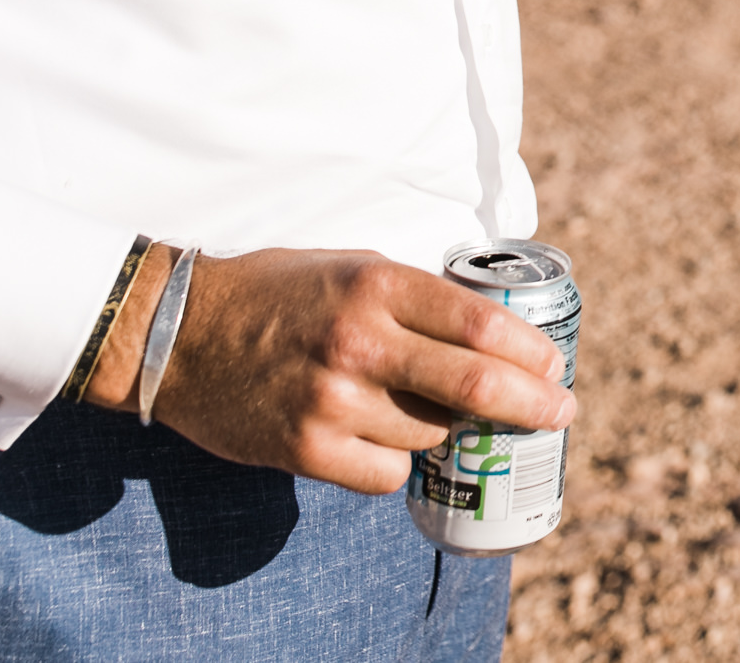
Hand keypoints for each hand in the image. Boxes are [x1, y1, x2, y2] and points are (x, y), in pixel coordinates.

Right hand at [86, 246, 573, 493]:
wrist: (179, 333)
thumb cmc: (281, 294)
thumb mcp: (354, 268)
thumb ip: (417, 299)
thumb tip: (498, 334)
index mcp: (378, 286)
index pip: (479, 322)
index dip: (529, 351)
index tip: (554, 368)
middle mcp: (359, 341)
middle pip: (475, 386)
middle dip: (533, 405)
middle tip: (560, 413)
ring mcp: (332, 400)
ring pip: (432, 433)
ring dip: (446, 429)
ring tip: (423, 408)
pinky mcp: (305, 449)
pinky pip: (387, 472)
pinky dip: (395, 461)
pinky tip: (377, 437)